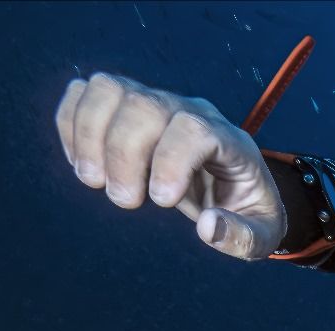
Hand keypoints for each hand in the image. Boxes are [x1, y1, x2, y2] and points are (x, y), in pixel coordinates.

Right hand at [56, 73, 284, 259]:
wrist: (233, 185)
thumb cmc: (246, 210)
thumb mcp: (262, 235)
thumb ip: (244, 238)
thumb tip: (208, 228)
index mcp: (229, 139)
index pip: (195, 128)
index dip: (170, 161)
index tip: (160, 201)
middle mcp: (189, 111)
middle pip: (144, 105)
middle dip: (123, 155)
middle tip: (125, 202)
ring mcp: (155, 103)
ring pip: (109, 89)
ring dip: (89, 135)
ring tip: (94, 180)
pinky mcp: (126, 106)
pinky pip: (86, 93)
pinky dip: (72, 124)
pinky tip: (82, 163)